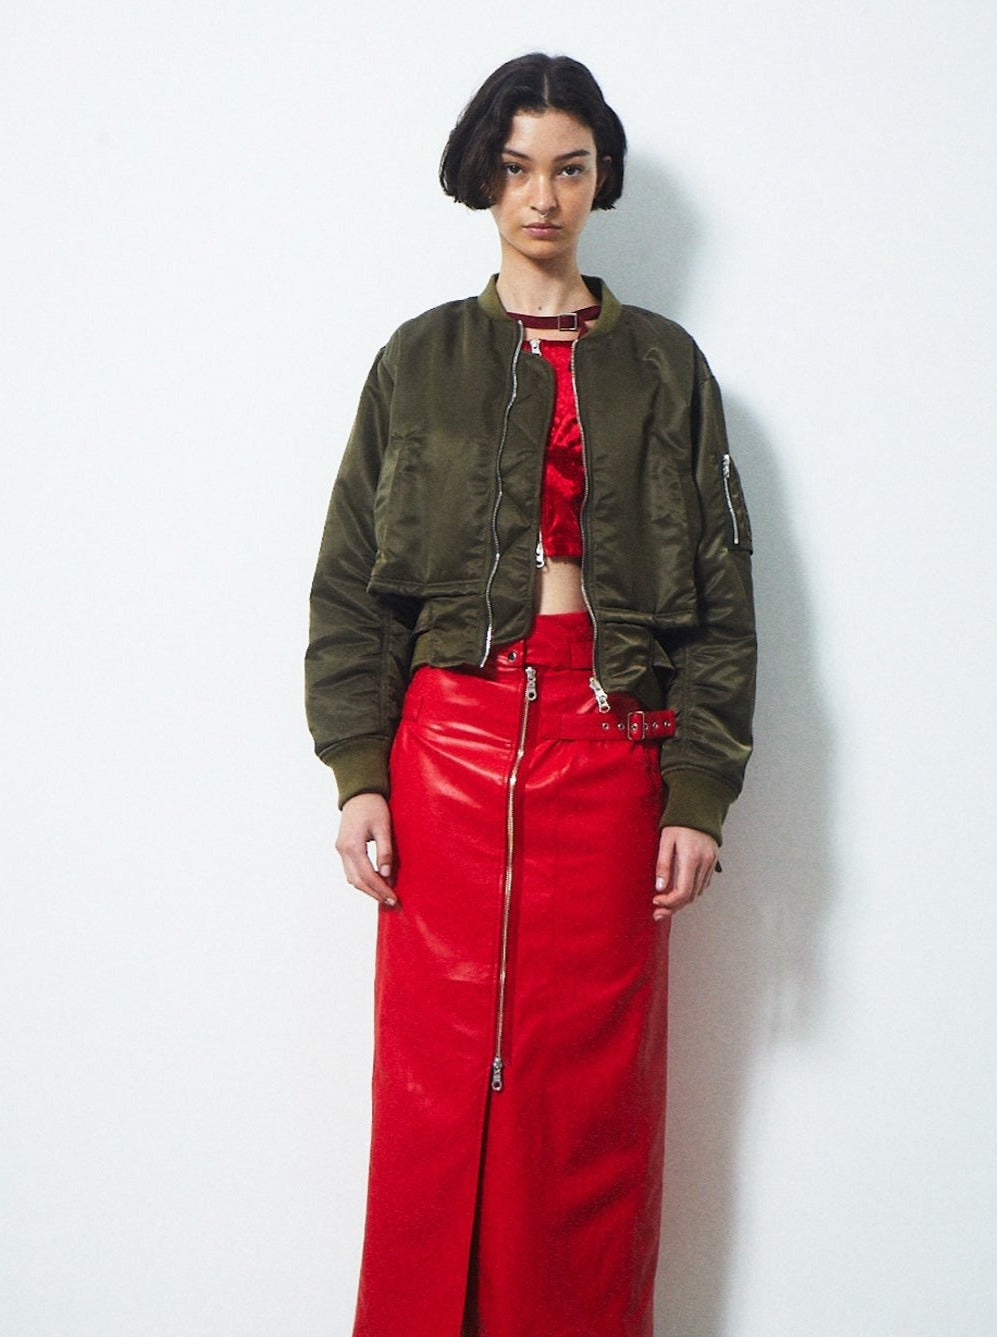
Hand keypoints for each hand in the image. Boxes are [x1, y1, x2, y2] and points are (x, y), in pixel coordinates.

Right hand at [335, 793, 397, 907]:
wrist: (358, 792)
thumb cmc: (373, 806)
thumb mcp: (383, 827)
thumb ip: (385, 851)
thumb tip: (386, 875)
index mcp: (352, 846)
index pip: (367, 875)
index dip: (381, 889)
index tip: (394, 898)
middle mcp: (342, 850)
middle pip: (357, 881)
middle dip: (374, 894)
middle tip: (391, 902)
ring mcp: (340, 849)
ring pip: (352, 878)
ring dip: (368, 889)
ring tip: (385, 896)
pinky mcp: (343, 848)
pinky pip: (351, 870)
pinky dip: (362, 879)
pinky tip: (376, 882)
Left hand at [652, 825, 717, 918]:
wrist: (699, 808)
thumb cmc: (679, 822)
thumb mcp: (665, 840)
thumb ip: (663, 864)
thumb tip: (659, 888)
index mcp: (691, 857)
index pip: (683, 891)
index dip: (669, 902)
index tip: (656, 901)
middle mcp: (704, 863)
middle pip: (691, 896)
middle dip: (674, 907)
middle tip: (658, 912)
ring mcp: (711, 863)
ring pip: (698, 893)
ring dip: (682, 902)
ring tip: (666, 905)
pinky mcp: (713, 862)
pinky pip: (703, 884)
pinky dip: (691, 892)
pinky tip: (680, 892)